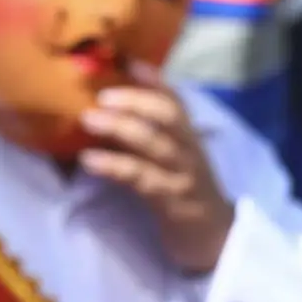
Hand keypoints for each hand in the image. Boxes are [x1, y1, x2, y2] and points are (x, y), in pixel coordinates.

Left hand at [79, 63, 234, 275]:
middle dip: (137, 100)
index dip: (155, 81)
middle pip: (169, 117)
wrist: (212, 240)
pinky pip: (142, 179)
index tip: (129, 61)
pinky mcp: (173, 201)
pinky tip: (90, 160)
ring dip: (122, 128)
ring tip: (89, 119)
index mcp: (189, 139)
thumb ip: (147, 139)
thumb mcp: (170, 162)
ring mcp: (183, 176)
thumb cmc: (182, 195)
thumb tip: (103, 115)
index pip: (175, 102)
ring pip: (156, 145)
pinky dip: (115, 166)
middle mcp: (190, 152)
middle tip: (102, 94)